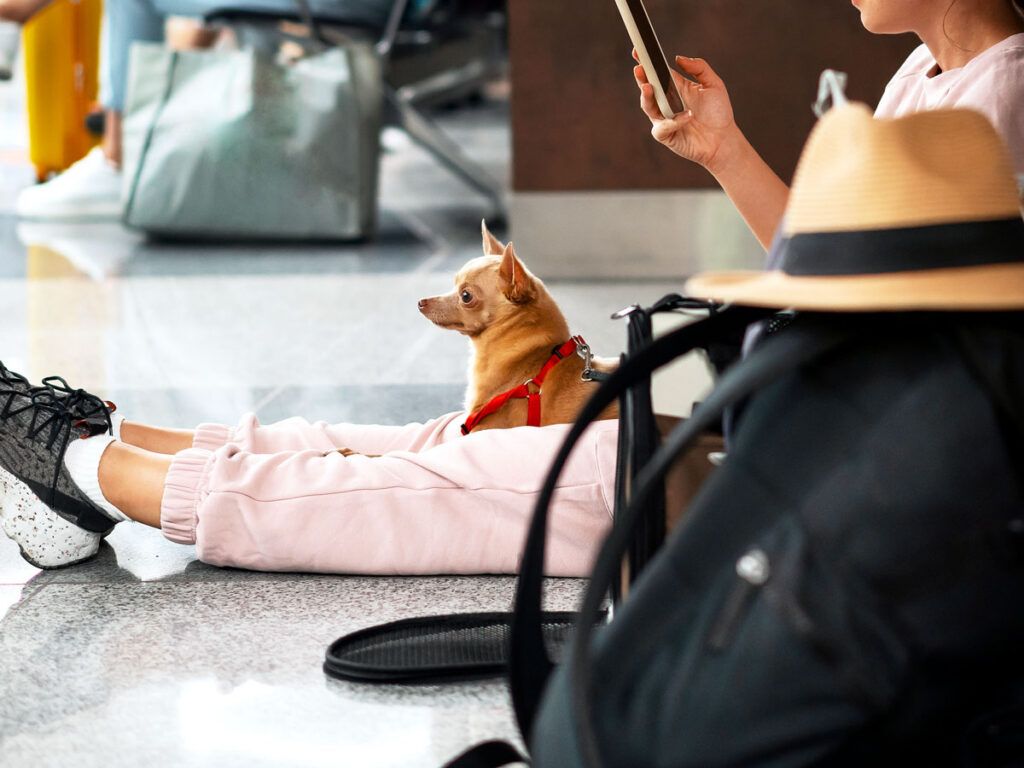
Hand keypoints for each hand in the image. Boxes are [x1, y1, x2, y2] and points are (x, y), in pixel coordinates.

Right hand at [632, 50, 739, 174]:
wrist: (724, 139)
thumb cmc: (719, 113)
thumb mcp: (713, 84)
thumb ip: (699, 67)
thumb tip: (678, 58)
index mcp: (675, 88)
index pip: (657, 72)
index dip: (646, 62)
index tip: (638, 51)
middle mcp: (666, 102)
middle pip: (648, 88)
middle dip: (641, 78)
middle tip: (639, 68)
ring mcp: (664, 119)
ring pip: (648, 107)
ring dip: (646, 97)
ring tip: (648, 87)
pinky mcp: (666, 135)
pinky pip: (662, 127)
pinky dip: (673, 121)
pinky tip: (688, 116)